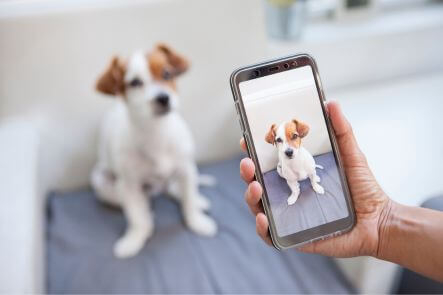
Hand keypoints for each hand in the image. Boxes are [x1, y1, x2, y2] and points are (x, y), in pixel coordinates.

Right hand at [239, 101, 391, 257]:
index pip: (269, 162)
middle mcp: (289, 193)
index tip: (247, 140)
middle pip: (257, 183)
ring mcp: (289, 215)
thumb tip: (332, 103)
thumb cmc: (364, 189)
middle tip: (248, 163)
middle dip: (247, 172)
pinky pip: (270, 235)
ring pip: (259, 206)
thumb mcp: (351, 155)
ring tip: (256, 186)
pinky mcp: (294, 236)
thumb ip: (341, 130)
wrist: (379, 222)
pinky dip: (261, 227)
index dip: (254, 152)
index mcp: (297, 174)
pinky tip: (263, 217)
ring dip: (251, 196)